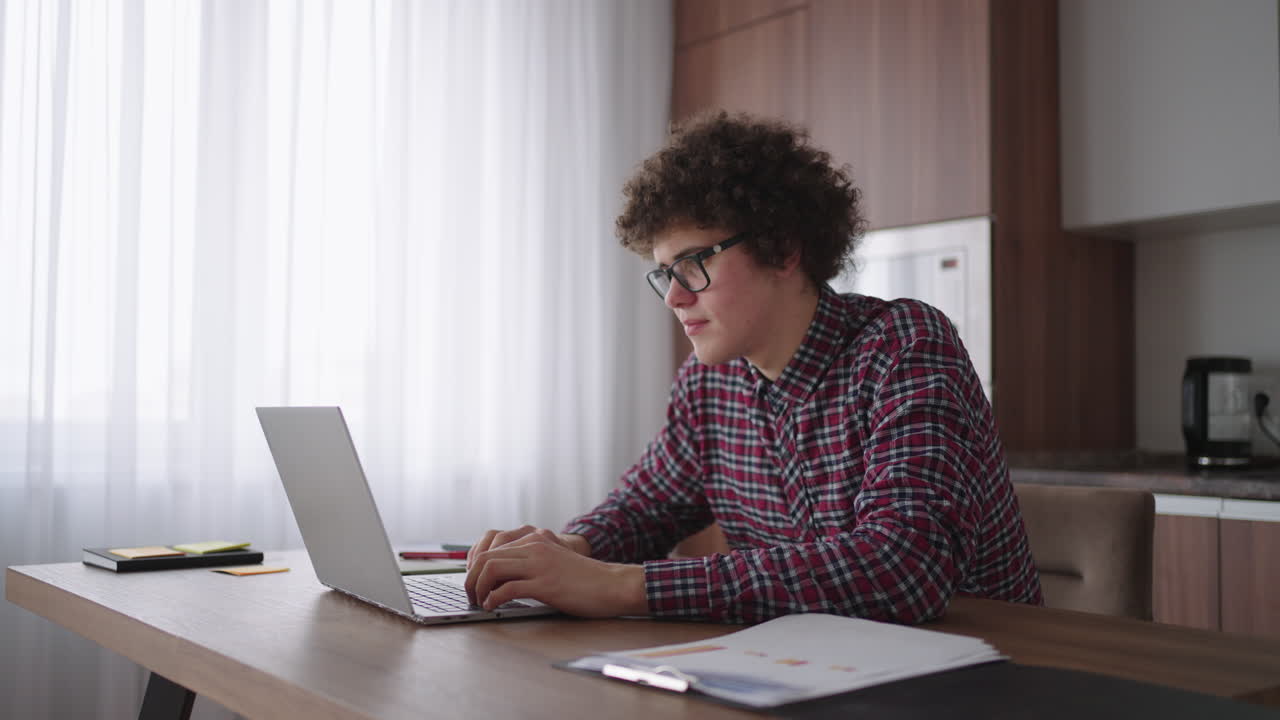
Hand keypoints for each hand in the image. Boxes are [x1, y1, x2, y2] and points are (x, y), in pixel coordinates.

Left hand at [464, 531, 646, 617]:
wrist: (612, 584)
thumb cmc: (584, 580)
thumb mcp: (552, 561)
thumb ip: (529, 563)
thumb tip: (500, 579)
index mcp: (534, 540)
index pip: (490, 546)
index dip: (474, 565)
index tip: (472, 581)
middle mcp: (534, 547)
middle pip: (485, 557)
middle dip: (470, 578)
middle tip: (470, 595)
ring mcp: (539, 564)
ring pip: (491, 569)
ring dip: (478, 588)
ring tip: (479, 602)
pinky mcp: (545, 584)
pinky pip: (507, 589)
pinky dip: (494, 599)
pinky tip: (494, 607)